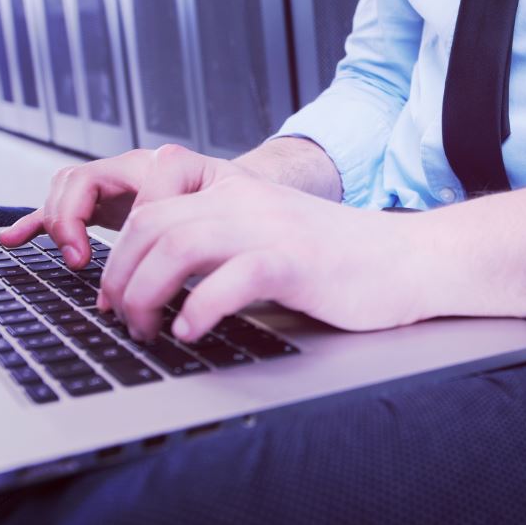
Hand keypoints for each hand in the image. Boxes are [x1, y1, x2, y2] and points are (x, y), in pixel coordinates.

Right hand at [0, 145, 255, 267]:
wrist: (251, 196)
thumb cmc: (243, 206)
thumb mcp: (230, 216)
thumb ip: (204, 233)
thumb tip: (190, 277)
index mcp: (161, 166)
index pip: (108, 177)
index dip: (93, 217)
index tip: (101, 255)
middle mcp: (135, 170)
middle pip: (78, 181)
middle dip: (69, 221)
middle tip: (80, 262)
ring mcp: (118, 185)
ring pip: (67, 189)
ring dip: (57, 222)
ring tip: (69, 257)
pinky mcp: (108, 206)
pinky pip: (62, 207)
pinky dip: (36, 222)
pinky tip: (13, 240)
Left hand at [99, 174, 437, 342]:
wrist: (411, 259)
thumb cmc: (344, 262)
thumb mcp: (272, 236)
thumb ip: (224, 246)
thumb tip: (166, 286)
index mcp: (237, 192)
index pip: (150, 210)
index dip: (118, 255)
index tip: (114, 295)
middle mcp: (247, 201)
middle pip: (151, 227)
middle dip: (120, 279)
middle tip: (123, 320)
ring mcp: (272, 228)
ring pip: (177, 247)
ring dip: (147, 295)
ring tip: (149, 330)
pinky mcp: (297, 261)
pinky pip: (231, 278)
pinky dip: (199, 308)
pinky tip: (193, 332)